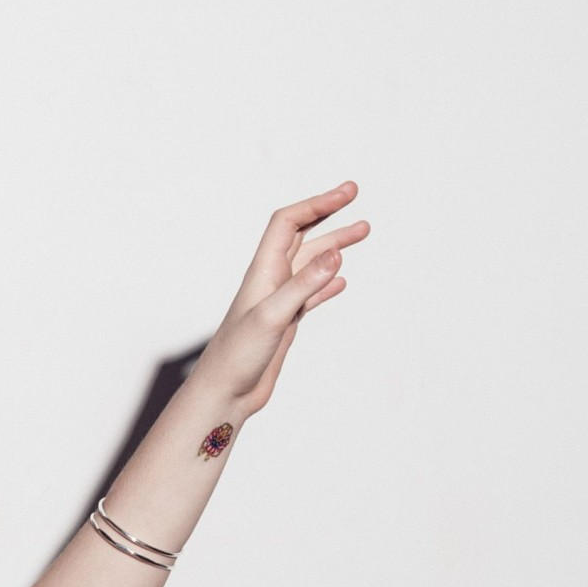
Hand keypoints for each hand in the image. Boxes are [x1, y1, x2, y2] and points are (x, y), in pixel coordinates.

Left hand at [192, 181, 367, 417]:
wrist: (224, 393)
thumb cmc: (237, 356)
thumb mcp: (273, 316)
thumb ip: (303, 285)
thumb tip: (335, 253)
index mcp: (263, 271)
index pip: (288, 223)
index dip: (317, 204)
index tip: (348, 194)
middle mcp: (270, 281)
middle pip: (301, 236)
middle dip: (327, 213)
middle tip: (355, 195)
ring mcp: (278, 301)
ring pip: (310, 263)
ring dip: (335, 245)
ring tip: (362, 231)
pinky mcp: (285, 322)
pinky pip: (309, 294)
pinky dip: (326, 283)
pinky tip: (341, 281)